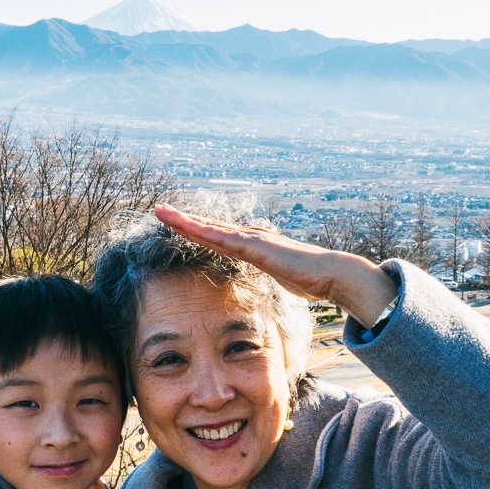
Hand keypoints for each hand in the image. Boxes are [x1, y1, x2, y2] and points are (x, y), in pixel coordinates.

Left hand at [154, 204, 397, 328]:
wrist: (331, 274)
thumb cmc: (308, 278)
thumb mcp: (279, 276)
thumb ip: (268, 273)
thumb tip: (265, 279)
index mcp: (251, 244)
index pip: (216, 236)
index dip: (194, 229)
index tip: (174, 223)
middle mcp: (249, 237)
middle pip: (208, 227)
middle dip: (182, 219)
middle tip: (158, 209)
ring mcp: (252, 240)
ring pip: (211, 229)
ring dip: (186, 221)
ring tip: (163, 213)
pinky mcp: (257, 249)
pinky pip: (225, 240)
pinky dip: (206, 233)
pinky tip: (189, 227)